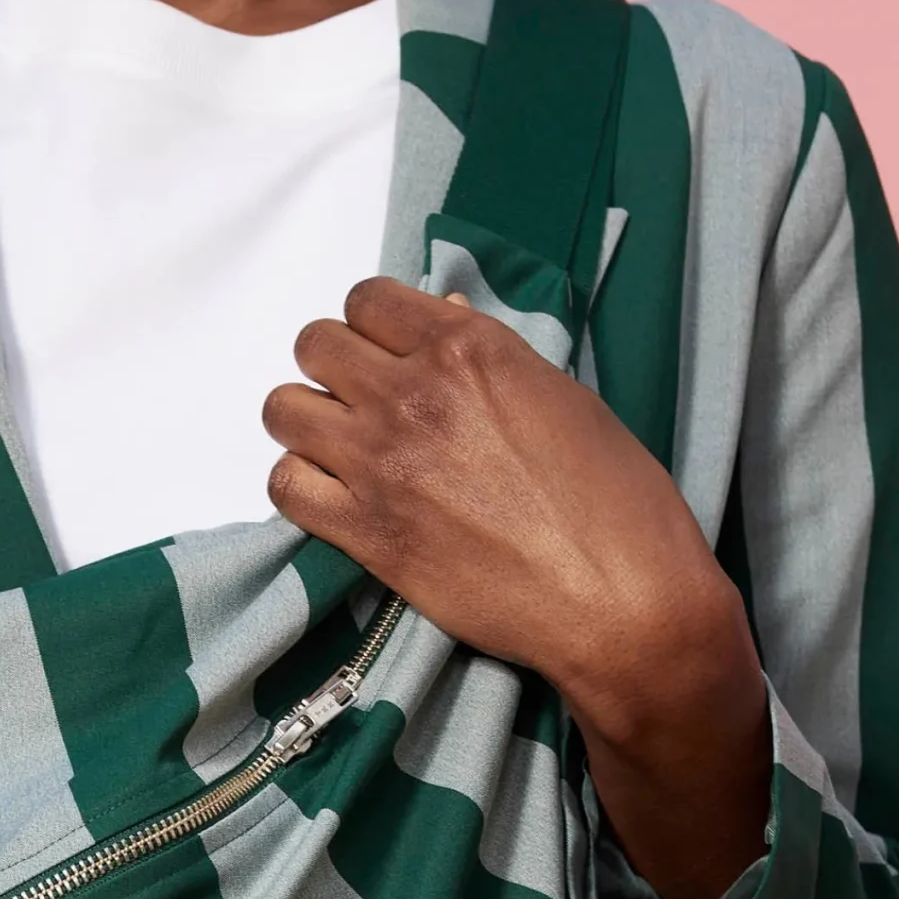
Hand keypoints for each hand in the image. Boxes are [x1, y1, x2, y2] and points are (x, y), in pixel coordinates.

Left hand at [263, 279, 771, 898]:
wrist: (615, 598)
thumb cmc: (614, 500)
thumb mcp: (562, 397)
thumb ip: (490, 356)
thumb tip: (444, 322)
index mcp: (466, 348)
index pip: (367, 300)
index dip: (370, 328)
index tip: (387, 357)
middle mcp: (412, 393)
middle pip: (314, 346)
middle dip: (332, 369)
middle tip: (361, 405)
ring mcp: (379, 463)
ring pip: (283, 410)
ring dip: (306, 425)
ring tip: (340, 451)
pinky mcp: (364, 533)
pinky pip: (284, 485)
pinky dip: (300, 486)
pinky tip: (333, 499)